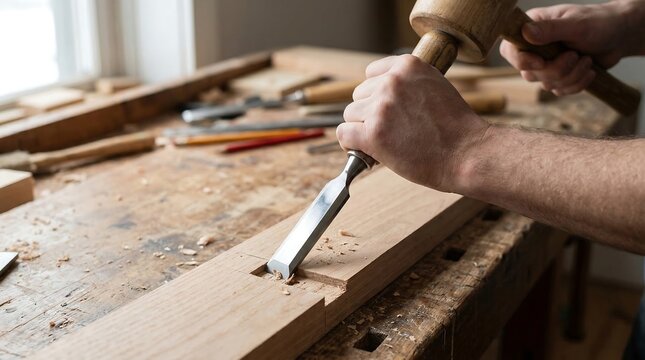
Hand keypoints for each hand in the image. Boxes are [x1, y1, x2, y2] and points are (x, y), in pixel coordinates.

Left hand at [337, 55, 488, 191]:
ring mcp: (381, 107)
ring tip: (386, 142)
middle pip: (358, 95)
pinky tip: (366, 151)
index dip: (376, 95)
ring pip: (350, 115)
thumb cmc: (455, 128)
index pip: (371, 74)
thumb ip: (408, 84)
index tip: (387, 110)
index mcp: (408, 65)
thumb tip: (379, 93)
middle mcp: (392, 81)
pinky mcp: (373, 133)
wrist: (468, 154)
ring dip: (362, 129)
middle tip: (391, 131)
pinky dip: (350, 144)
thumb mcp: (434, 87)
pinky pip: (344, 133)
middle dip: (369, 113)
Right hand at [500, 1, 640, 95]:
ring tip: (586, 60)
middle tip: (575, 56)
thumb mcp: (576, 24)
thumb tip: (525, 33)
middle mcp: (534, 48)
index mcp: (531, 29)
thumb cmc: (599, 22)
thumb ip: (550, 29)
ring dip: (571, 76)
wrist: (620, 36)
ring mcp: (545, 64)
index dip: (523, 61)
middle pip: (529, 73)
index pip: (510, 51)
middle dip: (556, 70)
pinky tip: (589, 71)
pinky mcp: (558, 77)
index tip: (542, 62)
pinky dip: (576, 84)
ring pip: (546, 84)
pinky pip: (559, 91)